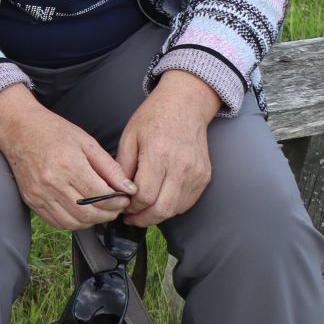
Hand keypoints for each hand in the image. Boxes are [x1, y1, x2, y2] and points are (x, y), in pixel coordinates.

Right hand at [0, 86, 137, 230]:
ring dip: (91, 221)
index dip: (118, 201)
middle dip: (108, 214)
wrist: (17, 129)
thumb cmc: (52, 131)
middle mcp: (52, 182)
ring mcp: (39, 194)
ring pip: (73, 222)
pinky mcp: (31, 200)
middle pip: (88, 213)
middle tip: (115, 207)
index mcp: (69, 165)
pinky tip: (80, 212)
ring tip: (99, 210)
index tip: (124, 198)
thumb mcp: (86, 141)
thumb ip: (109, 167)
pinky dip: (73, 222)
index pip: (101, 195)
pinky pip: (57, 222)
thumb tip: (128, 188)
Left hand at [115, 70, 218, 226]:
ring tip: (143, 212)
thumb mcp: (129, 137)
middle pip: (162, 209)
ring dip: (158, 215)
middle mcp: (181, 167)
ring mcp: (196, 173)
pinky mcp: (205, 176)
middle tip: (131, 218)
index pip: (144, 196)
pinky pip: (188, 202)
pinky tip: (160, 202)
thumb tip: (118, 192)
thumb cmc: (153, 117)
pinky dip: (173, 207)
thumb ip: (123, 167)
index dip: (130, 207)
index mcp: (158, 156)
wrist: (185, 105)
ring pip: (176, 209)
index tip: (122, 207)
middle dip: (144, 218)